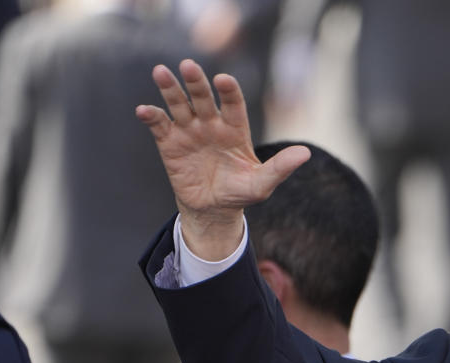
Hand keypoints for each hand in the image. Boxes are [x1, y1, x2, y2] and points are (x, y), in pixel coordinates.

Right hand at [135, 59, 309, 258]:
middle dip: (196, 83)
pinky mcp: (170, 143)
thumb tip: (306, 154)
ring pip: (179, 104)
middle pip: (203, 98)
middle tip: (189, 66)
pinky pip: (159, 126)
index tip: (224, 80)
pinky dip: (151, 116)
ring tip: (160, 72)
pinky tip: (143, 110)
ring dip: (170, 89)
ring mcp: (189, 131)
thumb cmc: (240, 193)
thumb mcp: (262, 184)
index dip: (229, 92)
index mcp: (235, 129)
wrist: (213, 209)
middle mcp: (211, 124)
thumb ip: (281, 167)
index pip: (233, 104)